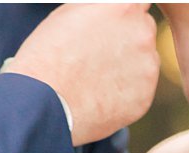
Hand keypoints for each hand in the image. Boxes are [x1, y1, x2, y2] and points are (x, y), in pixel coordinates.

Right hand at [8, 4, 158, 145]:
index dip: (123, 15)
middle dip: (126, 40)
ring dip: (126, 67)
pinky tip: (98, 97)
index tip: (110, 27)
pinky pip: (138, 91)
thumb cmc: (46, 57)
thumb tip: (109, 8)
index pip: (138, 4)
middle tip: (96, 57)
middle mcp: (143, 32)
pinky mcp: (144, 97)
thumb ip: (99, 7)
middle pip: (143, 30)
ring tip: (94, 80)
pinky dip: (123, 95)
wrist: (42, 105)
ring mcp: (146, 67)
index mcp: (125, 7)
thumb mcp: (70, 14)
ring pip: (144, 62)